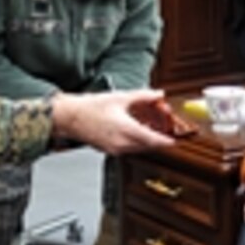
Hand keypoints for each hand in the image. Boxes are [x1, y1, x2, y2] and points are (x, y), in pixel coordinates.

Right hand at [51, 89, 175, 154]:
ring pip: (139, 148)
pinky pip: (129, 148)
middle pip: (147, 145)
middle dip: (157, 138)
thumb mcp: (120, 97)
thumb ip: (143, 96)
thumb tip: (158, 94)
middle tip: (165, 129)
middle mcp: (121, 143)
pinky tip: (135, 130)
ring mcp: (115, 149)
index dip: (166, 141)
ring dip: (146, 140)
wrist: (70, 118)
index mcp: (125, 130)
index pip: (152, 140)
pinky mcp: (110, 150)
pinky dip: (135, 141)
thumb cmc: (90, 108)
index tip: (175, 140)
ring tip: (150, 127)